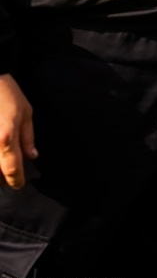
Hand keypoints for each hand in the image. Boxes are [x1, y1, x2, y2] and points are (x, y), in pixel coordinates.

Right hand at [0, 74, 36, 188]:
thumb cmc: (7, 93)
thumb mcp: (25, 112)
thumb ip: (28, 137)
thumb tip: (32, 156)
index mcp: (6, 137)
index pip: (12, 168)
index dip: (16, 180)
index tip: (18, 184)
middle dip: (1, 180)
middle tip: (7, 180)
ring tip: (1, 173)